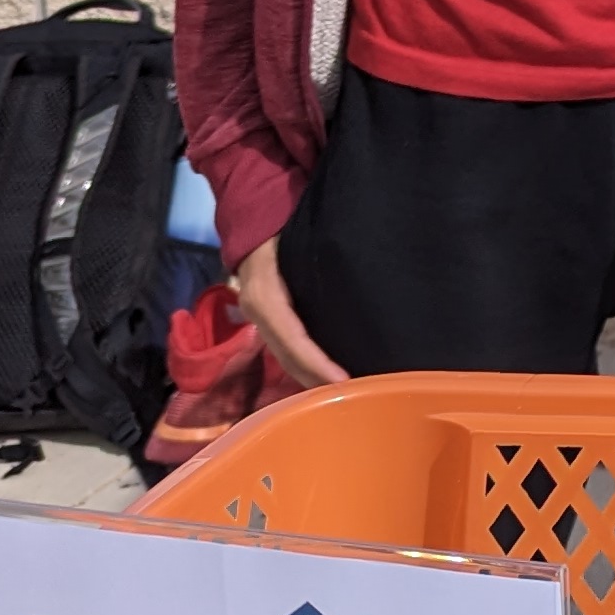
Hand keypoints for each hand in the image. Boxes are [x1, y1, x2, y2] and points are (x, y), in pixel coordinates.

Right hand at [229, 234, 348, 388]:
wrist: (254, 218)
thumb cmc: (282, 223)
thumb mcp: (298, 235)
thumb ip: (319, 253)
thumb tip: (360, 268)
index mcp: (264, 295)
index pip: (291, 337)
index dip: (315, 362)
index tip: (343, 381)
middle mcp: (258, 310)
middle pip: (287, 355)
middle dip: (315, 379)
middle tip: (352, 396)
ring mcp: (260, 317)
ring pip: (286, 356)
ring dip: (311, 377)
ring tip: (345, 393)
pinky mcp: (269, 318)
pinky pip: (288, 346)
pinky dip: (308, 364)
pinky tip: (330, 375)